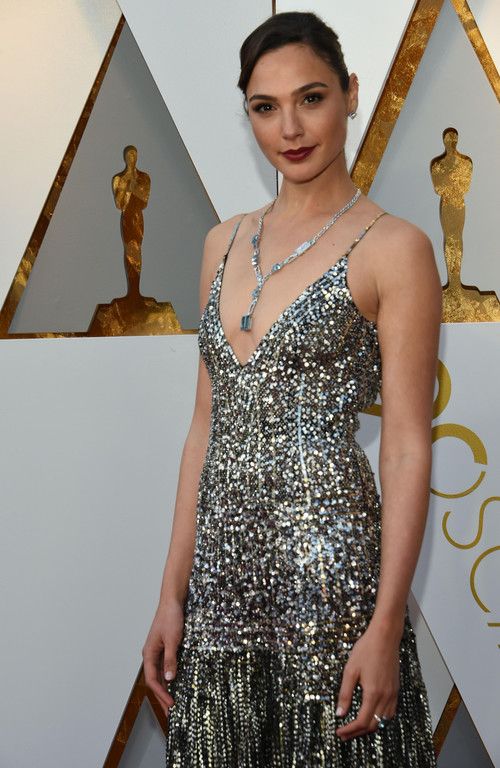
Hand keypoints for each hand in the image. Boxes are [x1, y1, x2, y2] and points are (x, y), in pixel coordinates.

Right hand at [142, 600, 184, 715]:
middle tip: (171, 712)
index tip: (171, 705)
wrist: (172, 601)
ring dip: (166, 688)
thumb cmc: (170, 617)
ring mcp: (157, 651)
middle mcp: (151, 654)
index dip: (161, 694)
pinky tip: (176, 684)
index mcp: (149, 654)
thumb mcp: (172, 639)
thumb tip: (169, 678)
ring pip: (160, 675)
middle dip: (162, 696)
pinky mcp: (165, 648)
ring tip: (173, 702)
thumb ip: (170, 659)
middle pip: (154, 680)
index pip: (152, 680)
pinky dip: (169, 677)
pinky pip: (165, 667)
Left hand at [335, 619, 401, 740]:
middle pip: (372, 726)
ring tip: (354, 727)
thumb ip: (345, 693)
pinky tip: (370, 716)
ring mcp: (393, 694)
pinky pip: (390, 713)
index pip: (361, 722)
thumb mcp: (350, 670)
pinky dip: (379, 720)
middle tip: (344, 734)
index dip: (349, 730)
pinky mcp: (396, 689)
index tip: (339, 733)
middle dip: (357, 732)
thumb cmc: (366, 650)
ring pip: (382, 722)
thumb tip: (339, 713)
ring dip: (368, 728)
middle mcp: (385, 697)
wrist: (385, 636)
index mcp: (373, 693)